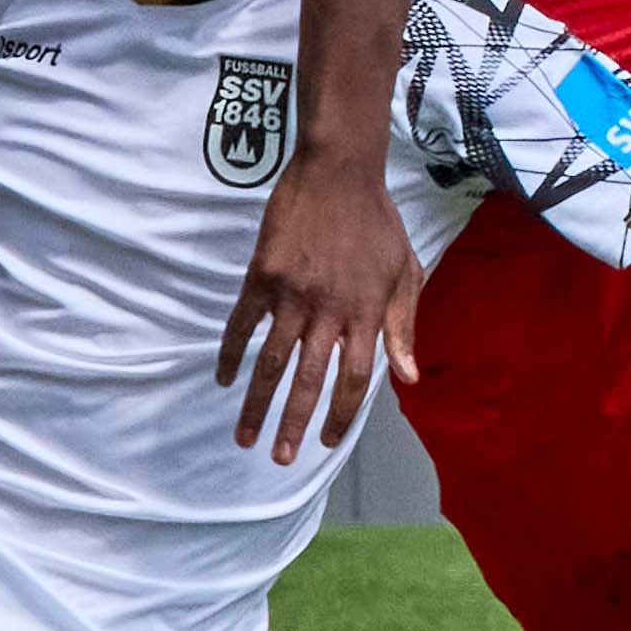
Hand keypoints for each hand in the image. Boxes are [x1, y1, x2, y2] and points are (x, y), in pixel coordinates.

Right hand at [220, 156, 423, 465]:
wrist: (339, 170)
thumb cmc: (378, 222)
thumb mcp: (405, 272)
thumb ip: (403, 327)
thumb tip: (408, 379)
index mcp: (365, 313)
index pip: (355, 380)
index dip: (340, 415)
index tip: (326, 443)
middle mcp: (328, 310)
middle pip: (309, 381)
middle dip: (294, 425)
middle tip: (280, 459)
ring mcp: (292, 294)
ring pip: (271, 361)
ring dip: (255, 403)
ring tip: (243, 436)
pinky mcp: (262, 275)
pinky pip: (240, 323)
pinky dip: (229, 354)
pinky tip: (222, 379)